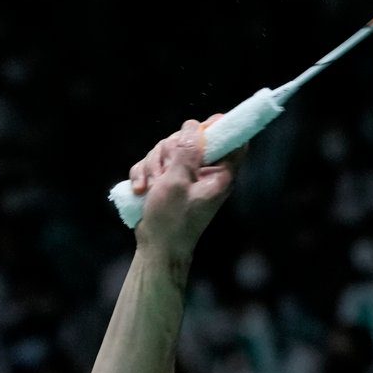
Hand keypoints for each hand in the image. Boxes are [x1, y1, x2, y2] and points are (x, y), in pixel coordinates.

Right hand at [129, 117, 243, 259]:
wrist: (156, 247)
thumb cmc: (172, 219)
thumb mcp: (178, 182)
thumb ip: (186, 151)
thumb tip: (194, 126)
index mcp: (219, 174)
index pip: (232, 141)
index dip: (217, 127)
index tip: (196, 130)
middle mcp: (205, 172)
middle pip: (190, 138)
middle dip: (169, 151)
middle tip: (164, 170)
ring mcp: (185, 176)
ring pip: (168, 149)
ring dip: (153, 165)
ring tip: (151, 186)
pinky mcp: (168, 180)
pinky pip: (154, 163)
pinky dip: (144, 173)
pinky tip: (141, 189)